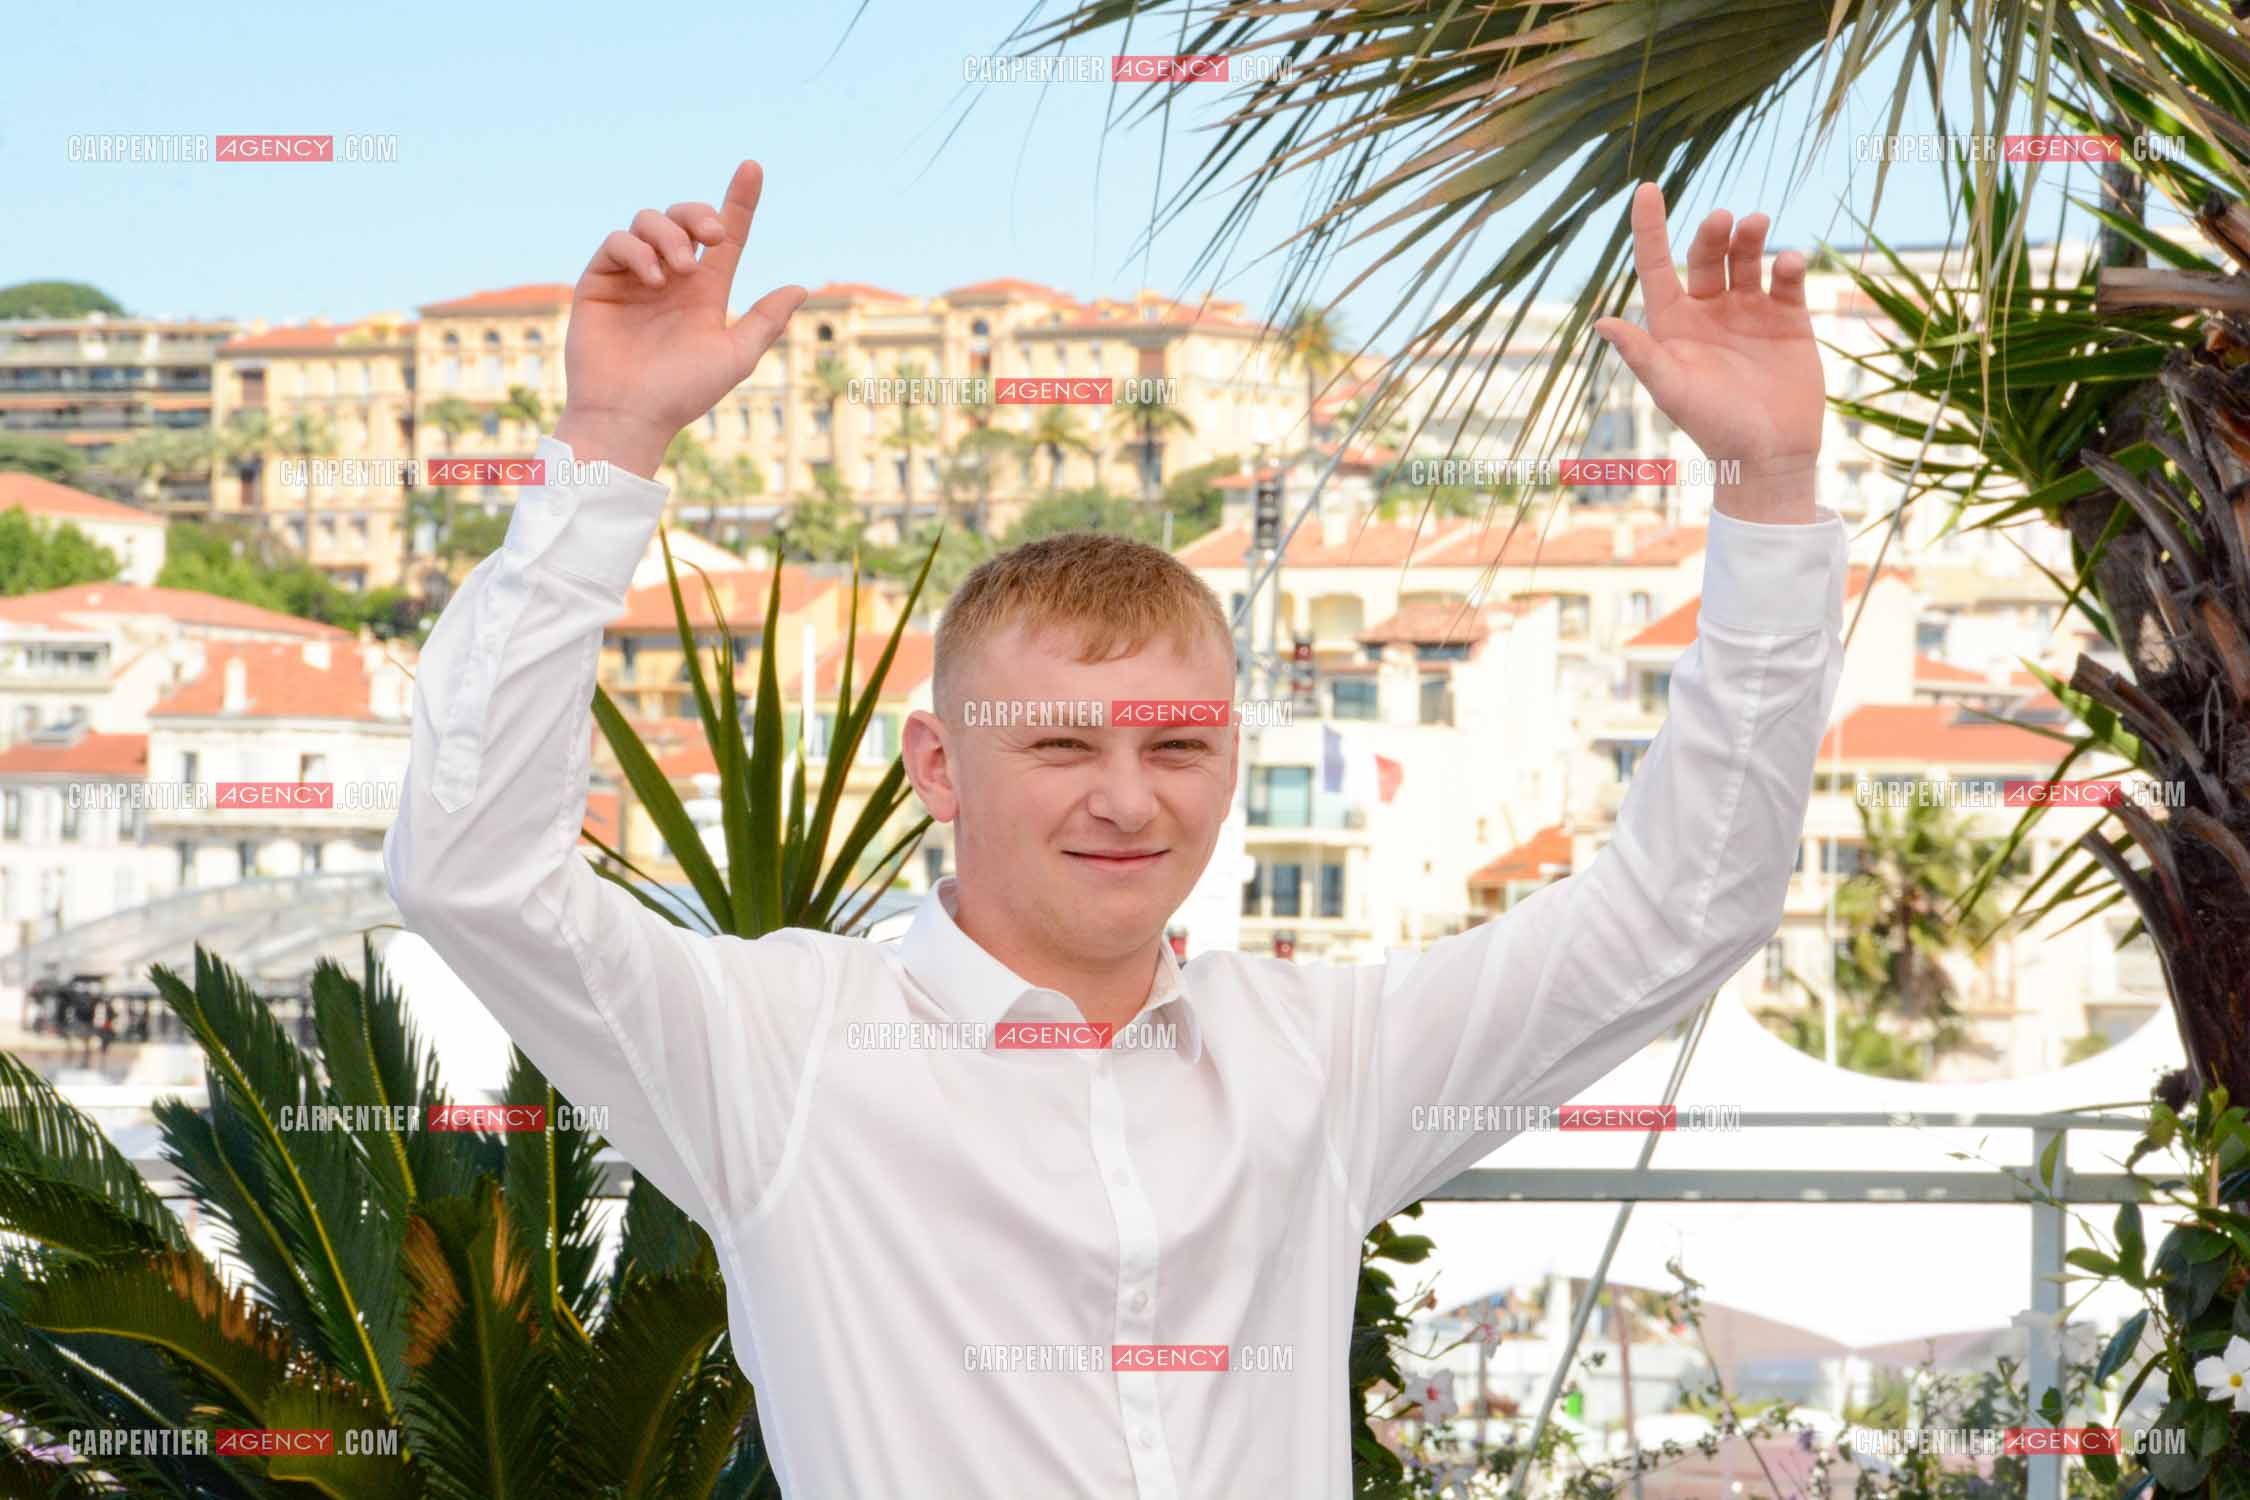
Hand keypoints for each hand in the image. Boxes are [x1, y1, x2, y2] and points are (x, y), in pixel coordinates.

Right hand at [555, 159, 806, 476]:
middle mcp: (670, 277)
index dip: (739, 200)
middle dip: (701, 214)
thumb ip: (765, 321)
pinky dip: (638, 251)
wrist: (631, 415)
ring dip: (670, 234)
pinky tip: (654, 280)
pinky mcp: (599, 282)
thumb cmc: (683, 393)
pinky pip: (616, 243)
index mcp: (705, 291)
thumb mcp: (735, 356)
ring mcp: (633, 277)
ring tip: (680, 270)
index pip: (726, 236)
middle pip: (685, 217)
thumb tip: (799, 287)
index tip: (753, 167)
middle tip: (713, 237)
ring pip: (648, 221)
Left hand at [1594, 183, 1823, 515]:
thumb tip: (1600, 322)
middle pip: (1708, 255)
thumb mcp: (1671, 390)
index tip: (1647, 188)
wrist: (1769, 456)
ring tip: (1756, 223)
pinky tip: (1789, 262)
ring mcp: (1750, 311)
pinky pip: (1787, 281)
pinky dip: (1789, 264)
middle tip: (1725, 218)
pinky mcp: (1789, 319)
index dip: (1649, 228)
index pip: (1657, 266)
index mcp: (1673, 323)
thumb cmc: (1712, 426)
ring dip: (1750, 237)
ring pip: (1748, 258)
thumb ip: (1641, 355)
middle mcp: (1710, 310)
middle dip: (1714, 232)